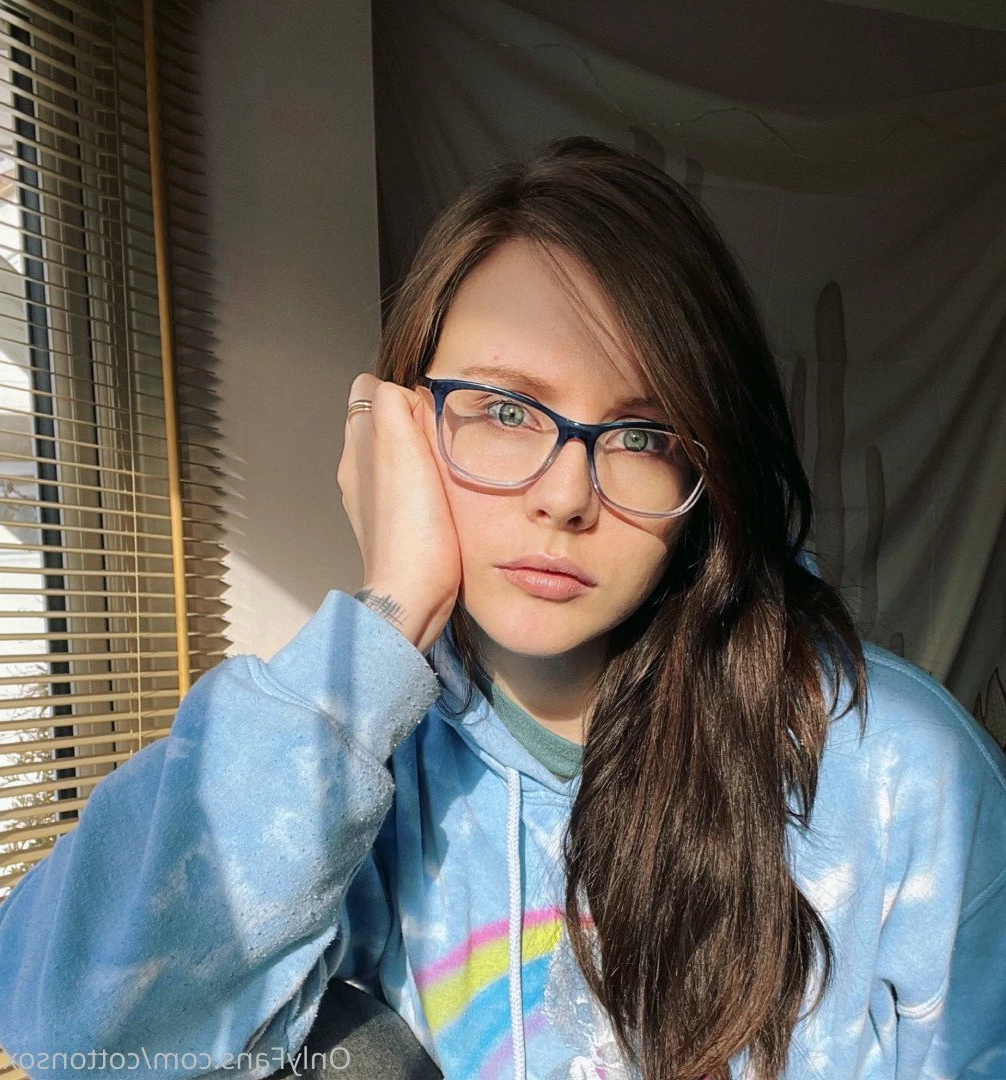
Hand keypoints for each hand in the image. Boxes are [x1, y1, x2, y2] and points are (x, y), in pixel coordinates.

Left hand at [337, 373, 461, 653]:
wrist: (412, 596)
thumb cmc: (410, 530)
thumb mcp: (400, 447)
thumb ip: (394, 405)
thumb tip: (404, 393)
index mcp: (356, 448)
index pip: (369, 390)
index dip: (401, 391)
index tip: (428, 411)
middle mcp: (357, 471)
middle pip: (379, 419)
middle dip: (407, 416)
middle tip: (439, 435)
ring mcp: (373, 500)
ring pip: (393, 452)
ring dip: (416, 449)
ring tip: (443, 465)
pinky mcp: (393, 525)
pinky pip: (406, 485)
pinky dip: (421, 480)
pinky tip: (441, 496)